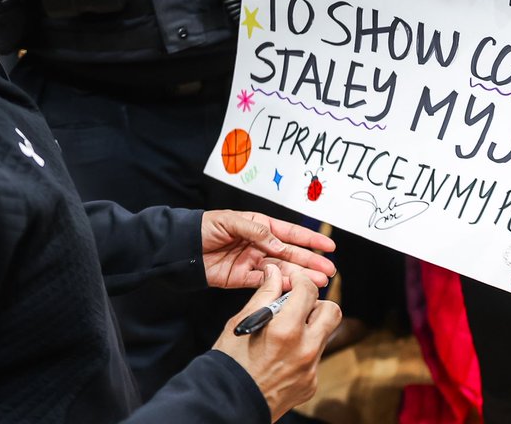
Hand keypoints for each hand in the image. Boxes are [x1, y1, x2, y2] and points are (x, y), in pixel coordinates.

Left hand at [201, 210, 335, 289]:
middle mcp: (260, 245)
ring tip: (318, 283)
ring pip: (281, 271)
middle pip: (291, 254)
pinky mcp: (241, 278)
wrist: (181, 247)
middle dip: (311, 262)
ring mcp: (252, 262)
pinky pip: (264, 283)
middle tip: (329, 271)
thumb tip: (279, 245)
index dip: (311, 239)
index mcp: (260, 226)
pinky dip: (279, 286)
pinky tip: (294, 289)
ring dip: (300, 277)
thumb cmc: (204, 227)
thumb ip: (257, 232)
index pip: (291, 233)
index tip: (329, 246)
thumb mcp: (231, 221)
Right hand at [213, 265, 341, 419]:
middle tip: (299, 306)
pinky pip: (315, 358)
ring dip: (311, 327)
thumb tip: (274, 273)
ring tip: (288, 332)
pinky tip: (283, 356)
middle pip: (331, 311)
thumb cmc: (229, 362)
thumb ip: (264, 295)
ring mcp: (310, 369)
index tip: (294, 280)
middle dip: (317, 304)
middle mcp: (304, 349)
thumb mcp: (242, 323)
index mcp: (285, 330)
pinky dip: (303, 351)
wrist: (227, 404)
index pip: (308, 291)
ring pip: (325, 335)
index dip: (301, 280)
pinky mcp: (311, 384)